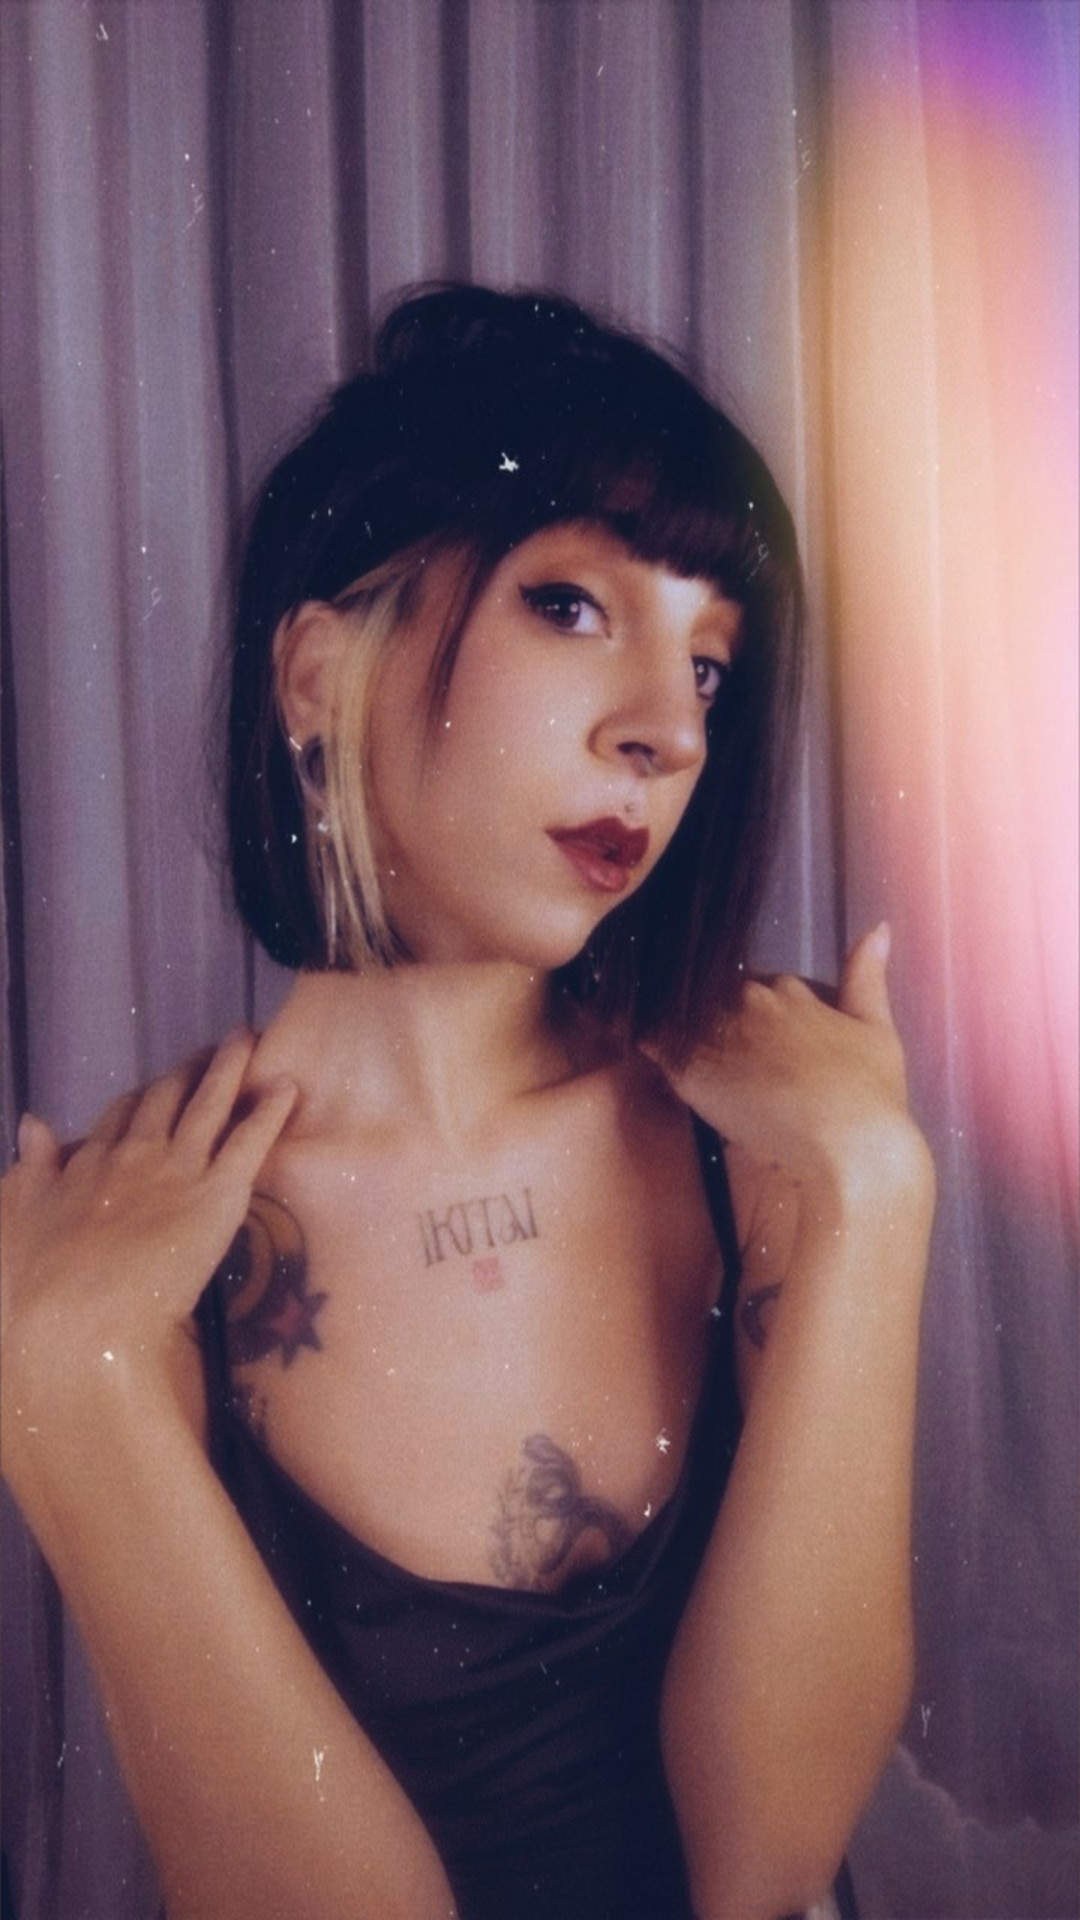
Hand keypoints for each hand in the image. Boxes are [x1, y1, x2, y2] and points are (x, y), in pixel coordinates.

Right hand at [1, 1032, 297, 1455]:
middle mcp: (133, 1156)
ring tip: (247, 1039)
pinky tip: (288, 1089)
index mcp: (88, 1166)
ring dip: (229, 1067)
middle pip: (165, 1098)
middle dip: (188, 1070)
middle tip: (212, 1049)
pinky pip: (249, 1142)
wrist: (78, 1325)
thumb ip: (29, 1173)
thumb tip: (33, 1123)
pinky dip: (269, 1112)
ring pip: (208, 1105)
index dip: (142, 1096)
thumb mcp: (16, 1222)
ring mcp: (177, 1171)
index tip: (158, 1085)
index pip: (119, 1116)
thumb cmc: (40, 1291)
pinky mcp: (218, 1195)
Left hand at [648, 925, 928, 1198]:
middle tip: (706, 1049)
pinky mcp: (693, 1071)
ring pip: (677, 1015)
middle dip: (704, 1017)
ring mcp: (720, 1034)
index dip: (742, 1010)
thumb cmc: (872, 1095)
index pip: (749, 985)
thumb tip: (879, 928)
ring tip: (657, 1038)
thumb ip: (868, 976)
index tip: (743, 1033)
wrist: (851, 1144)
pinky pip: (651, 1042)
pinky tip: (633, 1042)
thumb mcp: (878, 1028)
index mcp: (788, 991)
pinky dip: (642, 1039)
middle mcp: (750, 1002)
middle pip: (709, 996)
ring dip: (668, 1023)